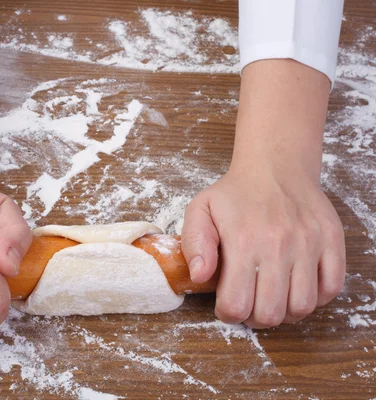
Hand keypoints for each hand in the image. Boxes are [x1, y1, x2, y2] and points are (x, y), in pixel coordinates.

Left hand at [181, 168, 345, 328]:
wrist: (275, 167)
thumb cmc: (234, 193)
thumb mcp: (200, 210)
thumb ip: (194, 244)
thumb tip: (199, 276)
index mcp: (243, 241)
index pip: (237, 304)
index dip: (228, 314)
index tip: (226, 305)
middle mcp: (278, 246)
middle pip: (271, 313)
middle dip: (254, 318)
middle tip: (249, 306)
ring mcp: (309, 244)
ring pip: (302, 307)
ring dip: (284, 312)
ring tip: (271, 299)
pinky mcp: (332, 242)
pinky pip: (331, 289)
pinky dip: (315, 298)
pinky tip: (296, 288)